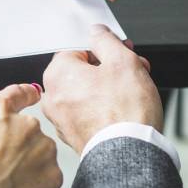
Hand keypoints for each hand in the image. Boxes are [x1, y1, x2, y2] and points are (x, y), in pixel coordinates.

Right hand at [0, 84, 61, 187]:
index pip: (20, 92)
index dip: (26, 94)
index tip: (33, 95)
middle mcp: (25, 125)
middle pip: (28, 130)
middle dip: (18, 146)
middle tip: (0, 167)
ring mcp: (43, 151)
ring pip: (39, 156)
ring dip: (27, 167)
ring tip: (3, 187)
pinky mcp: (54, 176)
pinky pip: (46, 179)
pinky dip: (35, 187)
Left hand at [42, 24, 162, 153]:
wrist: (130, 154)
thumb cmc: (125, 112)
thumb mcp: (122, 61)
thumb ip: (106, 40)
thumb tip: (97, 33)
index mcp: (58, 74)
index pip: (78, 48)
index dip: (105, 49)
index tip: (122, 52)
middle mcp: (52, 97)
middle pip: (83, 71)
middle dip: (111, 68)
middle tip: (135, 70)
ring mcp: (61, 119)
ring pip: (87, 92)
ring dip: (110, 87)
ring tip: (134, 92)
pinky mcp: (74, 135)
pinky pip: (88, 113)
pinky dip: (104, 108)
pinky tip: (124, 111)